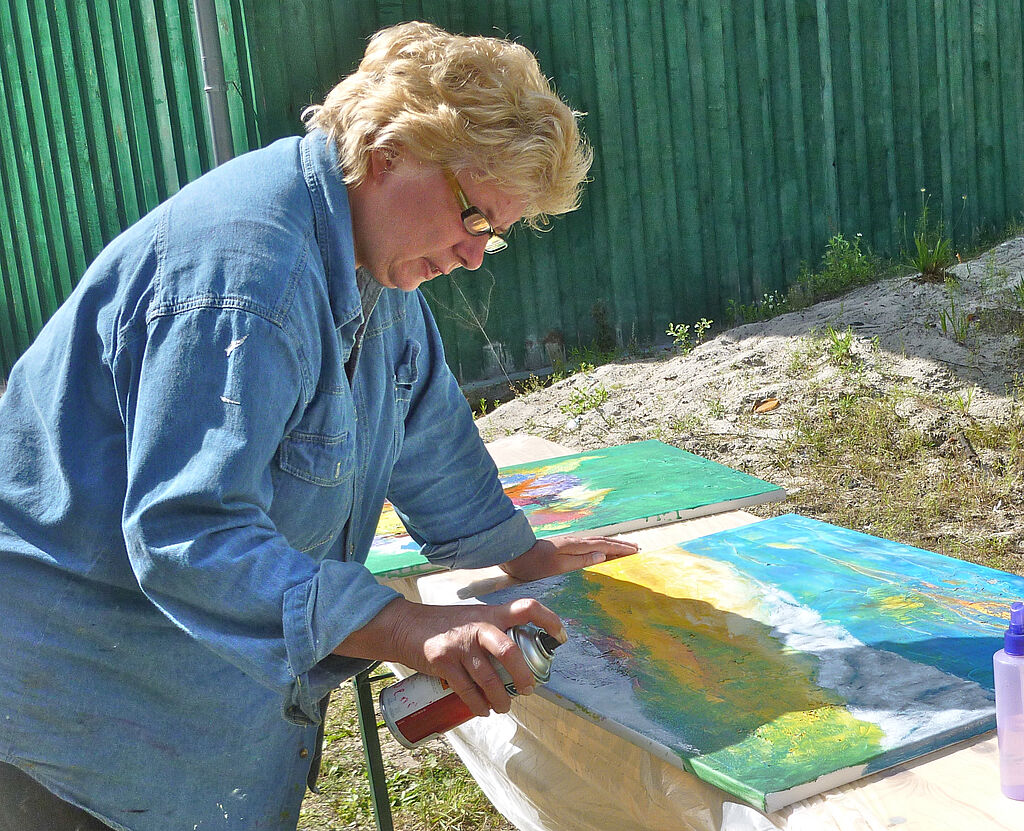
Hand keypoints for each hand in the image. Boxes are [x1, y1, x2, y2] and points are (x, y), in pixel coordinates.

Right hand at [334, 596, 564, 715]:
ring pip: (489, 679)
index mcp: (490, 613)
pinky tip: (482, 711)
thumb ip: (493, 630)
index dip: (548, 620)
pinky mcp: (444, 662)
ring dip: (501, 699)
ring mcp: (460, 645)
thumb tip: (520, 657)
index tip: (561, 637)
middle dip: (524, 675)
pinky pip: (467, 691)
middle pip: (510, 651)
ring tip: (504, 706)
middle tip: (530, 689)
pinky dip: (478, 706)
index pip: (526, 608)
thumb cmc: (445, 625)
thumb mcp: (472, 617)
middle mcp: (477, 626)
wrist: (405, 626)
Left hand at [499, 535, 638, 581]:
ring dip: (611, 545)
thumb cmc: (535, 564)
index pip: (604, 546)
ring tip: (622, 548)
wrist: (514, 554)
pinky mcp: (564, 546)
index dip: (621, 549)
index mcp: (576, 546)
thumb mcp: (559, 566)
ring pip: (596, 542)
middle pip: (603, 542)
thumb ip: (581, 561)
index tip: (636, 551)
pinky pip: (589, 545)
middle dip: (620, 545)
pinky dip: (600, 546)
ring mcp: (570, 543)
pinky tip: (599, 550)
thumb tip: (603, 557)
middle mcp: (575, 541)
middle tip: (635, 548)